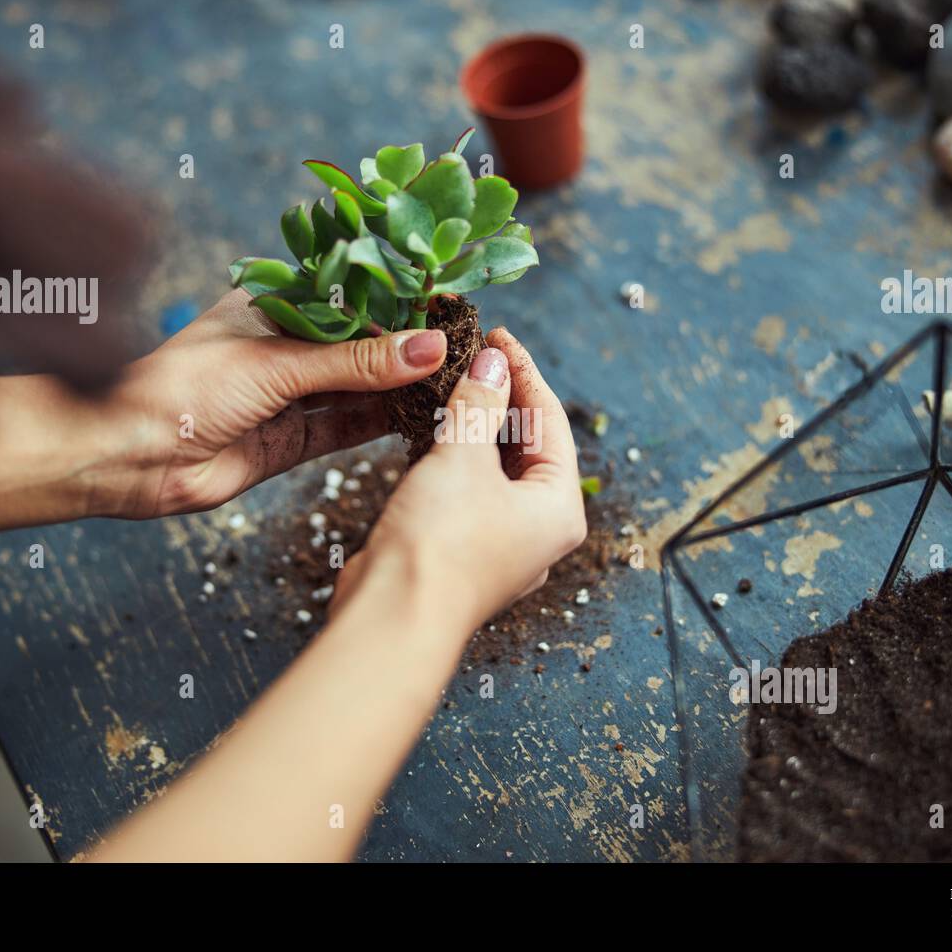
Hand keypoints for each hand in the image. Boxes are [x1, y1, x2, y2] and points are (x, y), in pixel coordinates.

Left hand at [0, 290, 446, 534]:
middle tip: (465, 345)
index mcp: (274, 305)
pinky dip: (384, 423)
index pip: (352, 294)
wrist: (129, 458)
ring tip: (457, 381)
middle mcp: (286, 346)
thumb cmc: (184, 389)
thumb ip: (357, 362)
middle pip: (362, 343)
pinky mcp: (292, 440)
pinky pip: (349, 427)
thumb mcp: (278, 364)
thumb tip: (430, 348)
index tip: (449, 300)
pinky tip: (424, 415)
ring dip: (402, 386)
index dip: (400, 298)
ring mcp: (291, 395)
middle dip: (408, 346)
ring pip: (360, 386)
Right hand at [331, 327, 586, 632]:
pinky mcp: (465, 550)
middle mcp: (540, 528)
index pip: (551, 421)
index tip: (496, 334)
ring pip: (497, 468)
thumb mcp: (462, 458)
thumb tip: (493, 360)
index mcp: (559, 508)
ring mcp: (503, 543)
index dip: (523, 371)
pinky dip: (457, 456)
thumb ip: (480, 403)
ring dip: (476, 424)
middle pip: (529, 444)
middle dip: (502, 396)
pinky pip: (470, 490)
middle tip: (473, 353)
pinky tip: (434, 429)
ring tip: (452, 381)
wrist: (392, 617)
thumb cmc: (439, 542)